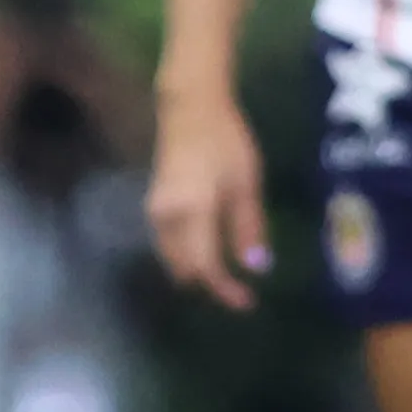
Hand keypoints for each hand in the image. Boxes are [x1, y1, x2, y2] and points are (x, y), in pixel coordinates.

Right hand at [145, 84, 271, 309]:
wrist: (190, 108)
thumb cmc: (226, 141)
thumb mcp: (247, 184)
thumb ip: (249, 227)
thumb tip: (256, 268)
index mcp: (192, 213)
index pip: (204, 266)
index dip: (224, 289)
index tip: (247, 303)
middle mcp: (165, 218)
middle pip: (183, 268)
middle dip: (210, 284)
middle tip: (240, 292)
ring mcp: (156, 211)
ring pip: (173, 258)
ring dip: (197, 271)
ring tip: (228, 277)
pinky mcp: (155, 205)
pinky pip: (168, 244)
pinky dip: (188, 255)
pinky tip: (210, 254)